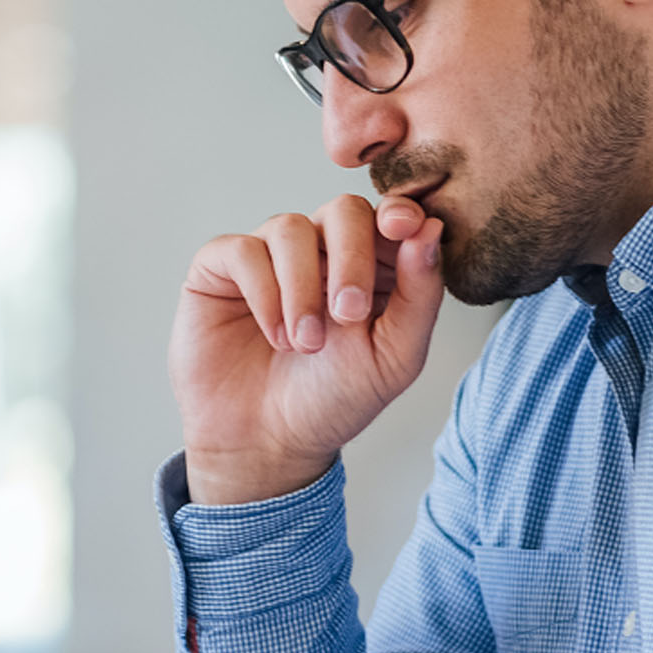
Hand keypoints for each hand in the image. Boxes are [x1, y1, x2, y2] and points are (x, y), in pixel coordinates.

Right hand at [169, 193, 443, 503]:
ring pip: (290, 228)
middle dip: (352, 257)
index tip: (403, 228)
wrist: (268, 442)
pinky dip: (263, 292)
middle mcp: (320, 250)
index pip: (390, 217)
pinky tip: (275, 335)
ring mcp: (270, 254)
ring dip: (303, 288)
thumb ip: (420, 294)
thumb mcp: (393, 357)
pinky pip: (243, 250)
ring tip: (306, 344)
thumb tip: (431, 228)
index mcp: (372, 265)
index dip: (399, 213)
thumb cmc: (333, 400)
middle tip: (348, 315)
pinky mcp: (221, 267)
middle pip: (343, 210)